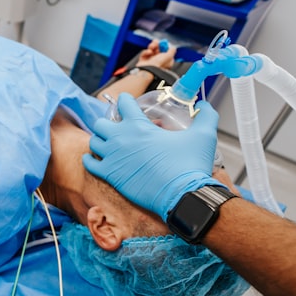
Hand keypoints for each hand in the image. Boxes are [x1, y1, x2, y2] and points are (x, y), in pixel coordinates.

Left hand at [83, 93, 218, 219]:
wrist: (182, 195)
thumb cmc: (191, 165)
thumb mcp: (204, 135)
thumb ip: (206, 115)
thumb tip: (206, 105)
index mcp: (139, 125)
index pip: (123, 103)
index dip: (125, 101)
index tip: (126, 103)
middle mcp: (121, 138)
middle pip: (101, 123)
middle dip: (108, 123)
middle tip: (117, 128)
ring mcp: (113, 157)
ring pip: (93, 142)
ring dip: (100, 141)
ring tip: (108, 144)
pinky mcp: (110, 175)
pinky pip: (89, 163)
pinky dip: (91, 160)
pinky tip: (98, 160)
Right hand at [136, 39, 174, 69]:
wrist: (147, 70)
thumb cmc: (158, 64)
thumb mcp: (169, 56)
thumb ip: (172, 51)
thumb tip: (173, 47)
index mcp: (166, 61)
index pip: (166, 52)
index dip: (165, 46)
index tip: (164, 43)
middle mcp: (159, 61)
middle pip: (158, 49)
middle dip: (157, 44)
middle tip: (156, 43)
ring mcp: (151, 61)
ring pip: (151, 50)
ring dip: (152, 46)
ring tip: (151, 47)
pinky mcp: (144, 60)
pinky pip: (145, 53)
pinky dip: (146, 52)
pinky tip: (148, 53)